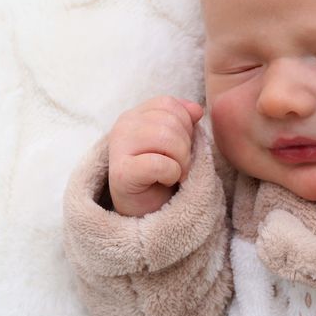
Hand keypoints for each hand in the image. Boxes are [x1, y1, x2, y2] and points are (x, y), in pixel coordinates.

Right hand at [108, 96, 203, 216]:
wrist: (145, 211)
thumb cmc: (160, 175)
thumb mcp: (174, 142)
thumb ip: (183, 121)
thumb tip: (196, 109)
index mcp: (134, 115)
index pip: (168, 104)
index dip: (184, 124)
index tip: (180, 146)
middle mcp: (123, 126)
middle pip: (170, 121)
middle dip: (186, 146)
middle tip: (179, 165)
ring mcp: (118, 148)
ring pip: (167, 139)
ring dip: (181, 161)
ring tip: (174, 173)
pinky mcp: (121, 173)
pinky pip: (160, 164)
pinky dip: (172, 175)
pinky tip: (164, 181)